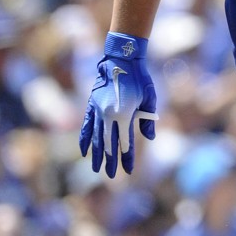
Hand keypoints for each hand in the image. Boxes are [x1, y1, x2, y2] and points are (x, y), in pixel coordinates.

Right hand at [79, 32, 157, 176]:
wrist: (121, 59)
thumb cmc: (140, 77)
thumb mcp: (149, 97)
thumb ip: (148, 119)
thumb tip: (150, 138)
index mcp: (124, 115)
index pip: (125, 142)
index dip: (127, 157)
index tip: (128, 170)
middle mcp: (109, 116)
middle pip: (109, 144)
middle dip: (111, 161)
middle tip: (111, 176)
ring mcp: (98, 111)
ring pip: (97, 138)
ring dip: (97, 155)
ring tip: (97, 169)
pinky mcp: (92, 106)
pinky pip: (87, 126)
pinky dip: (85, 139)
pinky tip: (85, 151)